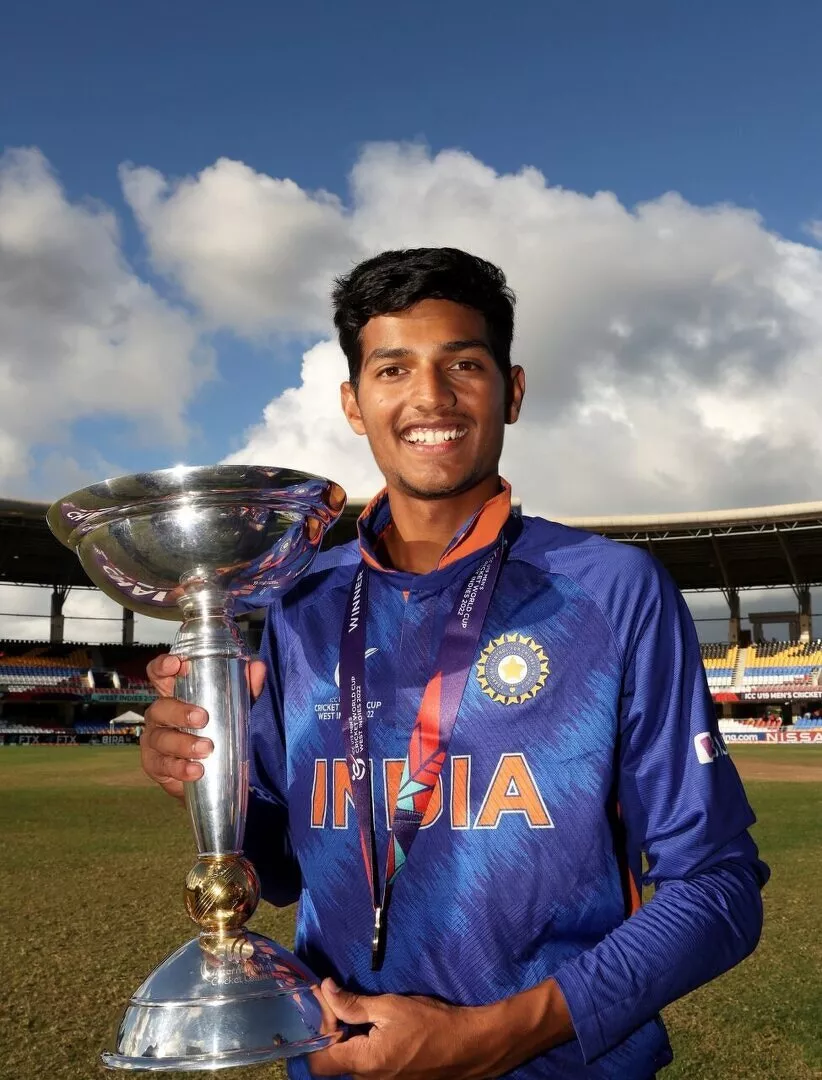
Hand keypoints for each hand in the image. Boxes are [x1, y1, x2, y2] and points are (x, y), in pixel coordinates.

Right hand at [140, 653, 265, 798]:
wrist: (211, 774)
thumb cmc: (217, 729)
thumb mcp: (234, 706)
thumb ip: (246, 687)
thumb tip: (257, 667)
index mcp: (175, 694)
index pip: (158, 674)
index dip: (162, 666)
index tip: (176, 665)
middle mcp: (160, 715)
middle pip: (160, 707)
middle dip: (179, 711)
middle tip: (202, 718)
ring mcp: (155, 741)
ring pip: (162, 738)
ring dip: (183, 743)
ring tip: (206, 748)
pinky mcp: (156, 766)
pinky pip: (164, 766)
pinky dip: (181, 768)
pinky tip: (196, 770)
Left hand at [308, 980, 504, 1079]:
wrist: (467, 1046)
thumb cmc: (430, 1023)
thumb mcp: (390, 1006)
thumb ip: (353, 1004)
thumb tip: (325, 990)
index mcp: (364, 1063)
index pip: (318, 1059)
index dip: (316, 1030)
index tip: (326, 1002)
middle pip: (332, 1061)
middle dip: (330, 1032)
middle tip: (337, 1002)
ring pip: (349, 1064)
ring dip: (346, 1039)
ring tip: (354, 1012)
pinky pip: (366, 1068)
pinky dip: (361, 1047)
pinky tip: (371, 1028)